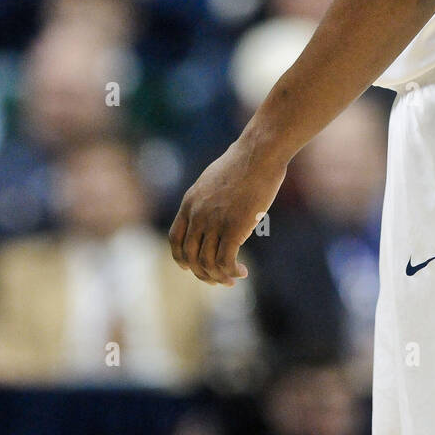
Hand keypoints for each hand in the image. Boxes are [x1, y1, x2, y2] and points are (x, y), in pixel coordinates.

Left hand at [169, 129, 286, 285]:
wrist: (259, 154)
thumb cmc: (243, 163)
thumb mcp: (214, 179)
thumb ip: (208, 198)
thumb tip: (214, 209)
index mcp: (190, 202)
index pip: (175, 240)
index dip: (182, 258)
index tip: (193, 268)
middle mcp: (197, 215)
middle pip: (191, 256)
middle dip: (203, 273)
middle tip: (218, 280)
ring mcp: (214, 221)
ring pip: (208, 263)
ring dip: (219, 277)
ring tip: (232, 279)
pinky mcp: (234, 227)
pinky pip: (226, 261)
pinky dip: (232, 272)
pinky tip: (242, 272)